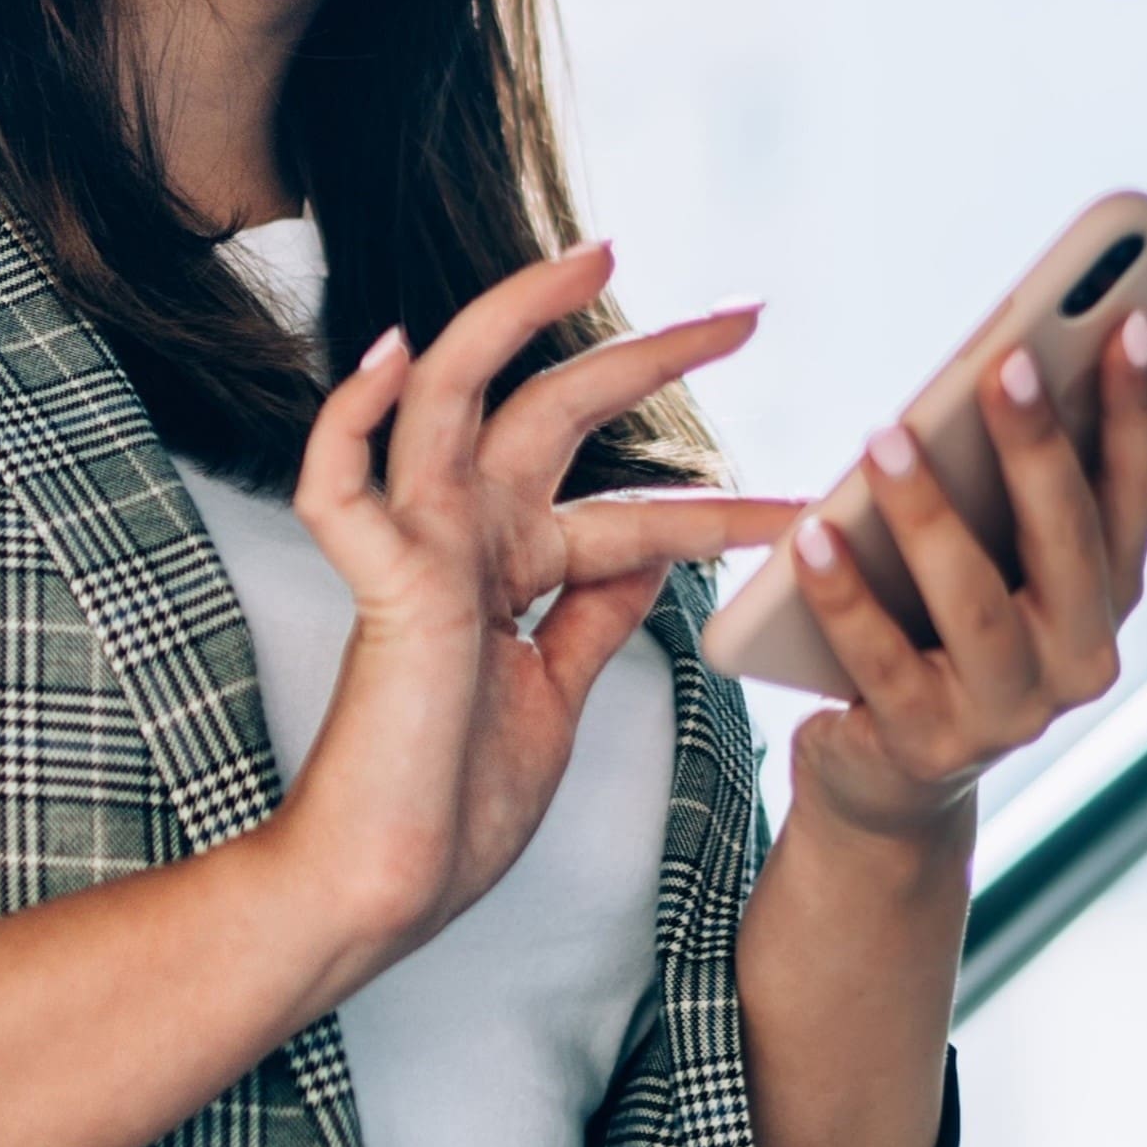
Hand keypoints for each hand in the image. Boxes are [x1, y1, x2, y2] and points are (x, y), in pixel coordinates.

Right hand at [276, 239, 801, 974]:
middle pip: (556, 409)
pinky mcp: (378, 584)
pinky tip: (393, 355)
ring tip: (594, 260)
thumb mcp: (558, 693)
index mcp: (509, 567)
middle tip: (749, 315)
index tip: (806, 495)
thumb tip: (655, 549)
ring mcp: (416, 549)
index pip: (632, 509)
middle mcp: (464, 536)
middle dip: (652, 353)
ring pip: (452, 396)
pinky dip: (351, 417)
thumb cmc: (455, 805)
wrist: (385, 886)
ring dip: (517, 319)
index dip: (725, 503)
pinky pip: (339, 485)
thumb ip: (595, 614)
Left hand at [781, 312, 1146, 843]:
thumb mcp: (1019, 557)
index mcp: (1111, 598)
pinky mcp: (925, 744)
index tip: (1131, 323)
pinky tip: (812, 537)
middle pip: (1066, 541)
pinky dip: (845, 596)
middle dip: (1038, 446)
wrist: (890, 777)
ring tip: (884, 435)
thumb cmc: (952, 629)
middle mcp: (1080, 659)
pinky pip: (880, 660)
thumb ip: (1077, 473)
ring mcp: (1008, 712)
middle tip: (1004, 361)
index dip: (1138, 410)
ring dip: (929, 513)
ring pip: (974, 602)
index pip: (1134, 492)